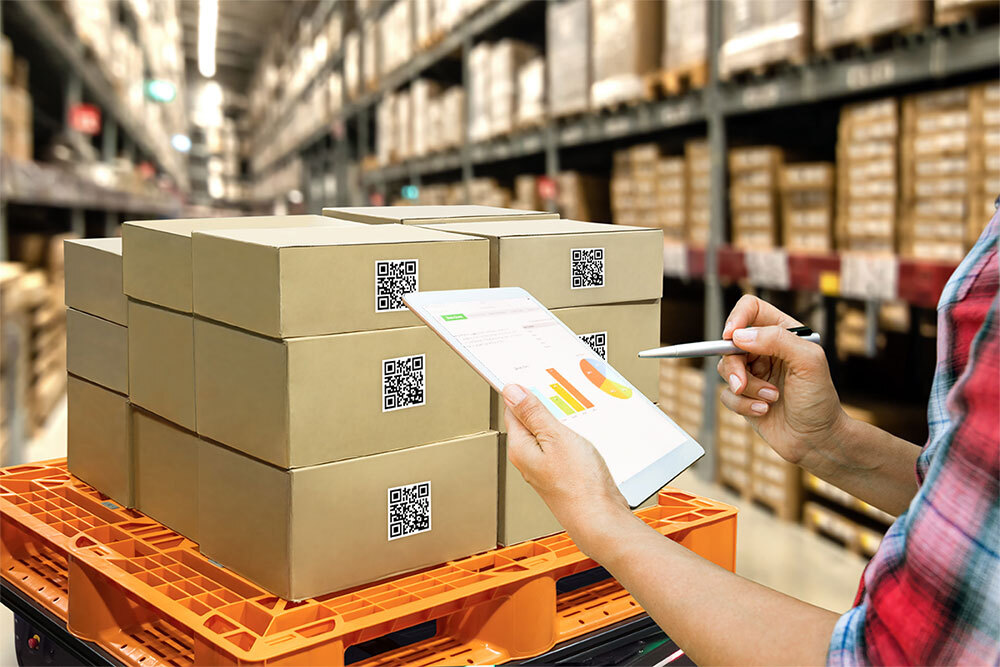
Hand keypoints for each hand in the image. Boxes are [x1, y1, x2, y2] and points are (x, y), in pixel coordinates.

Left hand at [502, 384, 631, 553]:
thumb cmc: (579, 486)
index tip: (531, 377)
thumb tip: (512, 392)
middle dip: (545, 404)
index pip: (513, 409)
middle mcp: (529, 458)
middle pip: (531, 419)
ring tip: (576, 414)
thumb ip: (533, 414)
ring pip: (549, 432)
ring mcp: (546, 466)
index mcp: (520, 448)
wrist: (601, 518)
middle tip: (560, 394)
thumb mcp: (556, 438)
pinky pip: (562, 445)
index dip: (522, 391)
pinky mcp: (563, 472)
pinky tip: (584, 434)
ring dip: (561, 420)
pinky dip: (572, 434)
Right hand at [716, 295, 849, 469]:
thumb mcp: (809, 362)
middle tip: (742, 382)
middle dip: (734, 365)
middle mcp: (766, 350)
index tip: (731, 336)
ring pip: (725, 369)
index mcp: (784, 334)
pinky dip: (742, 405)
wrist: (818, 441)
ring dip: (746, 388)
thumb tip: (739, 336)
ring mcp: (754, 373)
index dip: (737, 318)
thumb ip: (778, 340)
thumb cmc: (820, 402)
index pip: (751, 309)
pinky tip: (764, 411)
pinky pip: (726, 395)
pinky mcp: (744, 396)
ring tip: (770, 399)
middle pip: (730, 342)